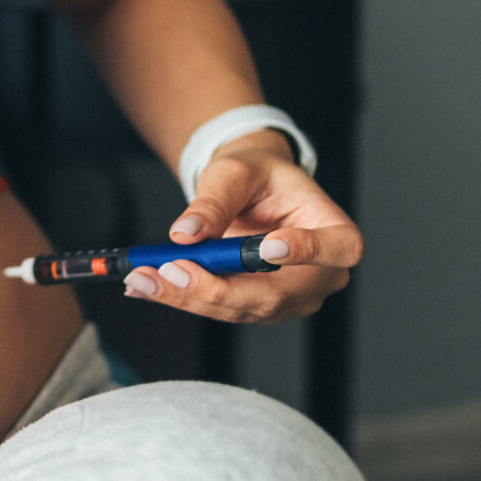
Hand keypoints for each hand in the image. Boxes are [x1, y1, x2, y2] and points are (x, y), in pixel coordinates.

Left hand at [123, 132, 362, 323]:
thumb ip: (215, 200)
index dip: (308, 253)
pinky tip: (144, 285)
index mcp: (335, 231)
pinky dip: (180, 296)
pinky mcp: (256, 307)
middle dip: (218, 288)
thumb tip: (185, 233)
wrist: (247, 188)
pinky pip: (219, 308)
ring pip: (240, 308)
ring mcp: (289, 298)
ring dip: (187, 296)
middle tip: (171, 269)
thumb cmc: (255, 173)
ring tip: (142, 277)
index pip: (337, 249)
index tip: (267, 248)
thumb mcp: (235, 172)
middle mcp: (319, 275)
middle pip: (276, 295)